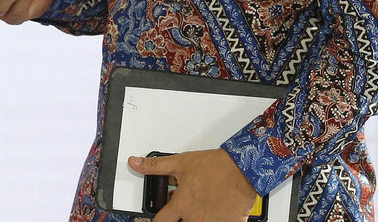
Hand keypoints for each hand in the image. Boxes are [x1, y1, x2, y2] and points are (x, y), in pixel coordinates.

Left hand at [128, 149, 258, 221]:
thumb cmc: (215, 166)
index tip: (160, 217)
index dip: (158, 220)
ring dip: (198, 217)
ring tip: (203, 205)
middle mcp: (195, 218)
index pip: (160, 221)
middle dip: (181, 217)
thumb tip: (135, 163)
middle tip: (188, 206)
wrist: (243, 168)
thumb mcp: (181, 162)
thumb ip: (155, 166)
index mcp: (181, 205)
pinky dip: (215, 219)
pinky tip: (215, 210)